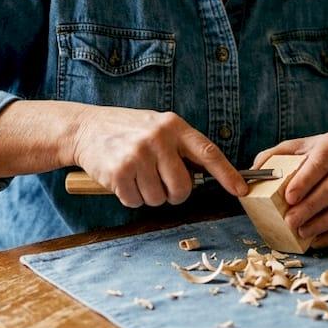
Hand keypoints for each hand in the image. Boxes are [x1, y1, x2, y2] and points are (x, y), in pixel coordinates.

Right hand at [70, 105, 246, 207]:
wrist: (86, 128)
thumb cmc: (127, 131)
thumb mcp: (158, 127)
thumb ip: (180, 148)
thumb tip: (207, 177)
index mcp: (173, 125)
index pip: (208, 152)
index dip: (227, 174)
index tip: (241, 190)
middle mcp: (158, 138)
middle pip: (182, 187)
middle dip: (172, 193)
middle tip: (158, 181)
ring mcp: (138, 154)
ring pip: (158, 198)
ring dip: (147, 194)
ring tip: (135, 173)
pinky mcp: (119, 171)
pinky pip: (135, 201)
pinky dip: (129, 196)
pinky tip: (121, 178)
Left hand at [251, 133, 327, 247]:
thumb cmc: (313, 156)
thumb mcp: (294, 148)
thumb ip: (272, 157)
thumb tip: (253, 175)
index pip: (322, 160)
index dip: (306, 180)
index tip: (289, 196)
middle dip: (311, 206)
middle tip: (289, 221)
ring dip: (323, 223)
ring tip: (301, 232)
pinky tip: (315, 240)